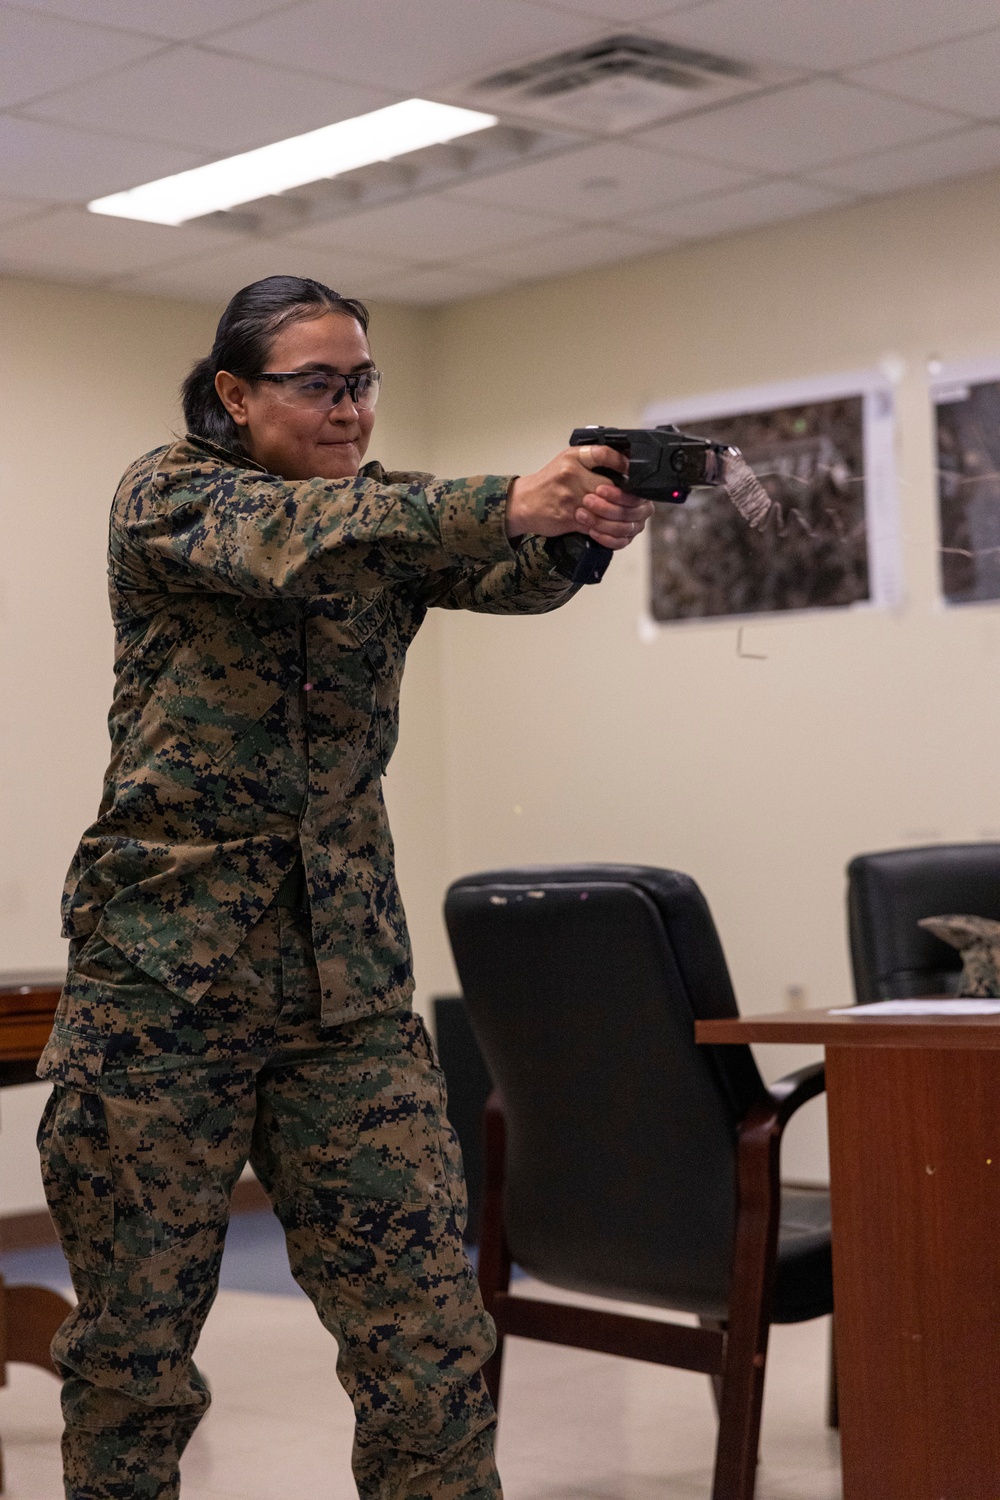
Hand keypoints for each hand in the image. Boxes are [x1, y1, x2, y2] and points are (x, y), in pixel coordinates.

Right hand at [507, 445, 653, 551]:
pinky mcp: (568, 517)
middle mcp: (572, 475)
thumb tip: (624, 464)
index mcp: (574, 457)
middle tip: (638, 504)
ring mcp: (570, 497)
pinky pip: (595, 527)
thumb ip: (593, 459)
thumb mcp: (568, 460)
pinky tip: (612, 529)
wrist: (522, 502)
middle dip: (628, 499)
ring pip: (606, 510)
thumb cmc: (548, 482)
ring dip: (620, 518)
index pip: (605, 454)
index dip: (623, 464)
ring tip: (628, 519)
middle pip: (612, 487)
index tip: (633, 472)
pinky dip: (607, 531)